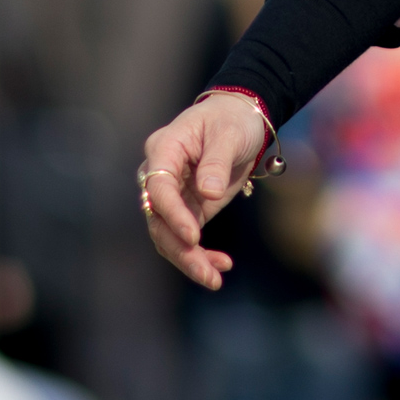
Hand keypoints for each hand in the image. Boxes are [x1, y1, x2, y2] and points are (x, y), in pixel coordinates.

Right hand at [138, 95, 271, 289]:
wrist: (241, 119)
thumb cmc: (232, 120)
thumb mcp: (230, 135)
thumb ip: (216, 162)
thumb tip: (207, 193)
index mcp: (164, 150)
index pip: (158, 188)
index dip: (173, 213)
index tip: (194, 235)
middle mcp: (160, 175)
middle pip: (158, 218)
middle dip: (179, 248)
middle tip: (206, 273)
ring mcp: (173, 195)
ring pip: (168, 235)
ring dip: (189, 259)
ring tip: (215, 279)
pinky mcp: (188, 208)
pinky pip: (186, 237)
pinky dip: (201, 254)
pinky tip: (222, 265)